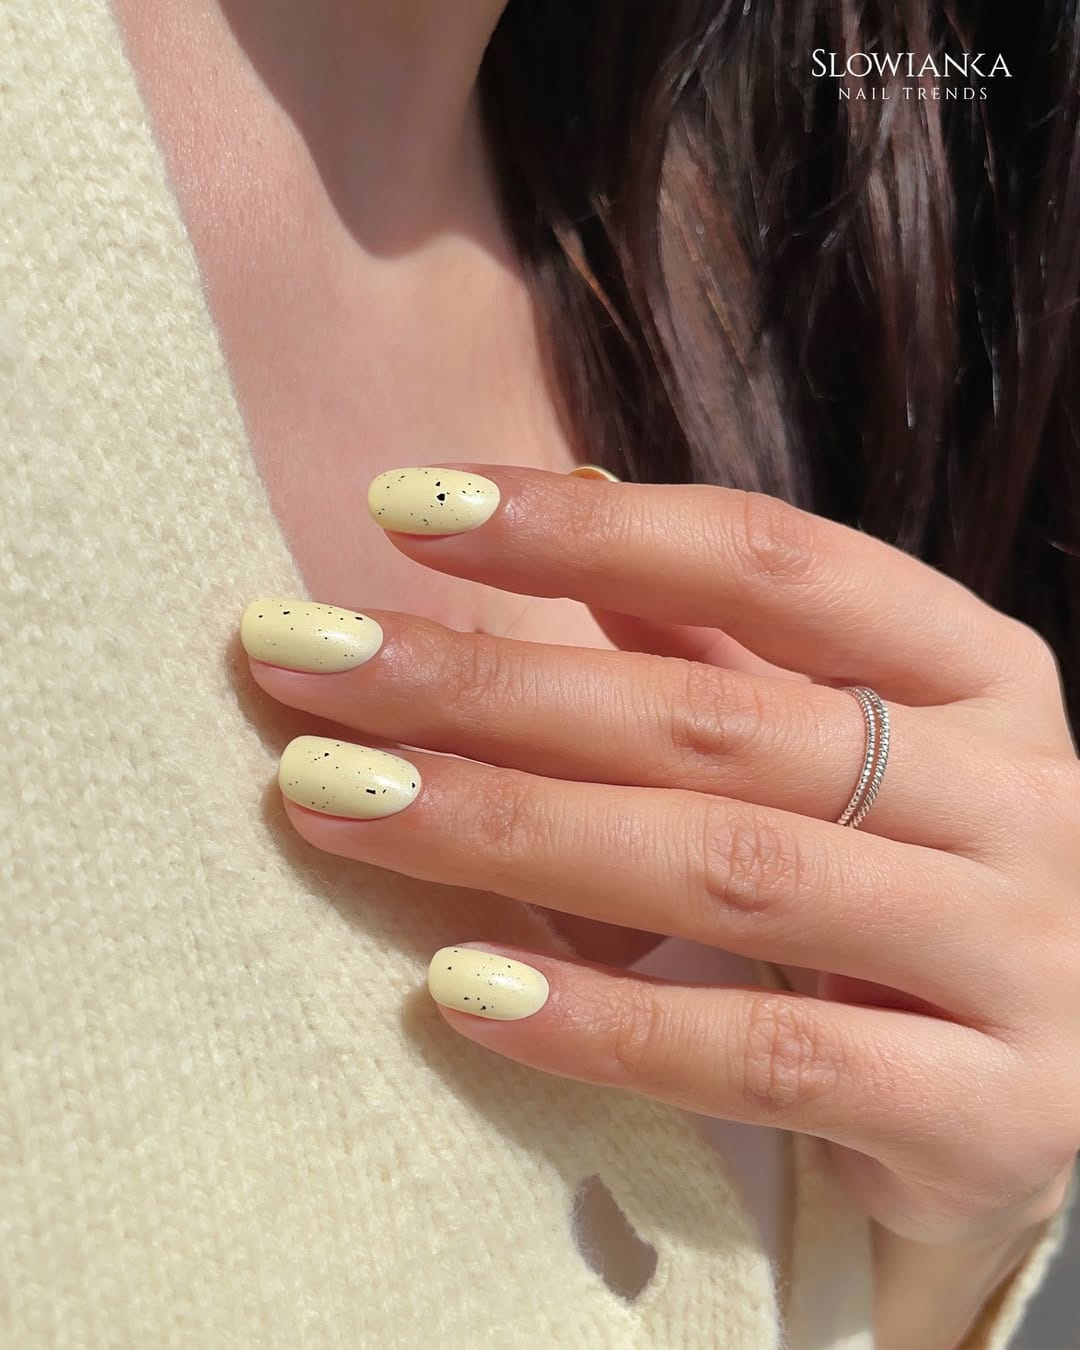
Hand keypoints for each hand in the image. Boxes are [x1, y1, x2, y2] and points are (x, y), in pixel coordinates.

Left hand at [240, 464, 1078, 1246]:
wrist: (1076, 1089)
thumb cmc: (932, 882)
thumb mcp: (857, 745)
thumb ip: (730, 646)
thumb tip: (575, 498)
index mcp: (980, 677)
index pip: (770, 563)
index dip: (584, 529)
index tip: (408, 507)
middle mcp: (1014, 797)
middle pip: (715, 718)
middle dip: (491, 687)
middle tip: (313, 662)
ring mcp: (1017, 955)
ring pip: (732, 870)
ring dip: (514, 833)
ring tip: (341, 800)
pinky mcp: (990, 1112)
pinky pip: (768, 1058)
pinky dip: (611, 1018)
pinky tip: (463, 986)